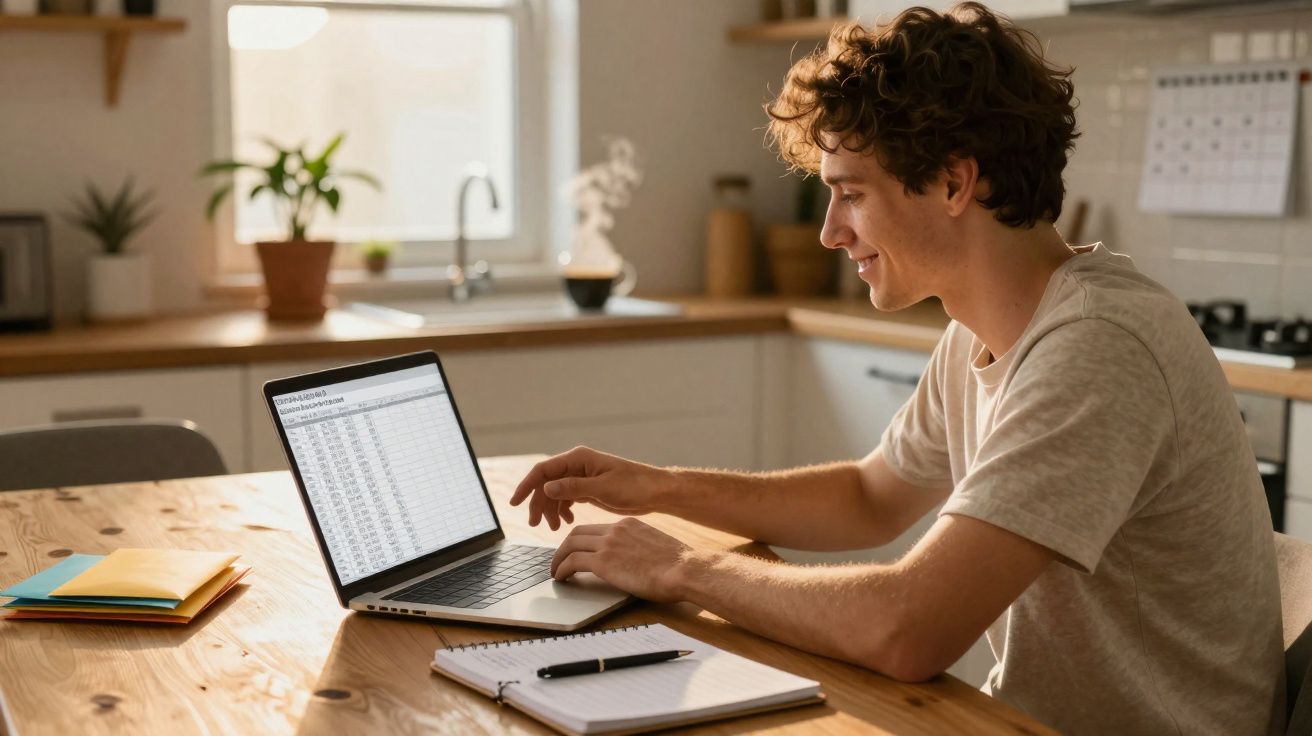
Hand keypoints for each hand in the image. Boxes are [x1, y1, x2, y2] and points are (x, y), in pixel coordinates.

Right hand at [509, 446, 672, 529]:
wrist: (655, 492)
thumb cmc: (635, 486)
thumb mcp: (604, 488)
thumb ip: (575, 487)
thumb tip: (547, 487)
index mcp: (579, 458)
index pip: (544, 470)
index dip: (527, 485)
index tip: (515, 502)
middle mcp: (577, 465)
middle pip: (547, 483)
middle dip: (539, 503)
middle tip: (537, 524)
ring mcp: (582, 476)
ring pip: (555, 493)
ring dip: (551, 509)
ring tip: (555, 528)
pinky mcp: (588, 488)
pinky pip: (566, 498)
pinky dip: (563, 510)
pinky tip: (566, 522)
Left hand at [550, 518, 704, 602]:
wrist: (685, 569)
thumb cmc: (679, 565)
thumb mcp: (656, 547)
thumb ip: (640, 549)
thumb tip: (635, 562)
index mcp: (629, 525)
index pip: (597, 528)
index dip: (583, 540)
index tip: (577, 550)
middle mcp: (615, 529)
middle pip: (578, 533)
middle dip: (565, 547)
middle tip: (560, 559)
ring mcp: (608, 544)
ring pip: (570, 545)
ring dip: (558, 559)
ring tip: (555, 572)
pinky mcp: (604, 561)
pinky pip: (572, 562)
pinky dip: (562, 569)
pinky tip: (561, 578)